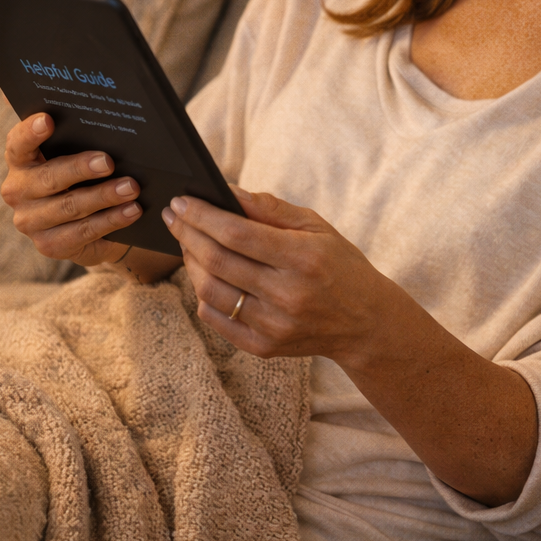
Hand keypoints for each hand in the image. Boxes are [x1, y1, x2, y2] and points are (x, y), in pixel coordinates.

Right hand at [1, 112, 151, 268]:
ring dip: (104, 197)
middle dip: (80, 168)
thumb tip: (81, 91)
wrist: (91, 224)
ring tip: (131, 187)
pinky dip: (111, 220)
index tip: (49, 119)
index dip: (30, 132)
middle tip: (109, 161)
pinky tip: (131, 211)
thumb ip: (74, 129)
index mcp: (19, 160)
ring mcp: (30, 222)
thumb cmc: (83, 176)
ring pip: (69, 207)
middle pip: (48, 178)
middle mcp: (17, 191)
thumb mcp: (76, 151)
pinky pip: (83, 232)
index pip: (17, 143)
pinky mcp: (49, 246)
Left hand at [161, 188, 392, 361]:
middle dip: (187, 234)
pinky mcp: (264, 347)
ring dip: (190, 262)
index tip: (181, 202)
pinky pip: (215, 318)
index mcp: (303, 258)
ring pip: (210, 291)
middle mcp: (287, 295)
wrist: (366, 324)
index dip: (203, 216)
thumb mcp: (317, 228)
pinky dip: (202, 293)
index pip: (237, 234)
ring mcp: (274, 326)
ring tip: (188, 243)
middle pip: (218, 261)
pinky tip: (204, 275)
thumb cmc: (340, 266)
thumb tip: (227, 192)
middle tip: (174, 216)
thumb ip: (271, 209)